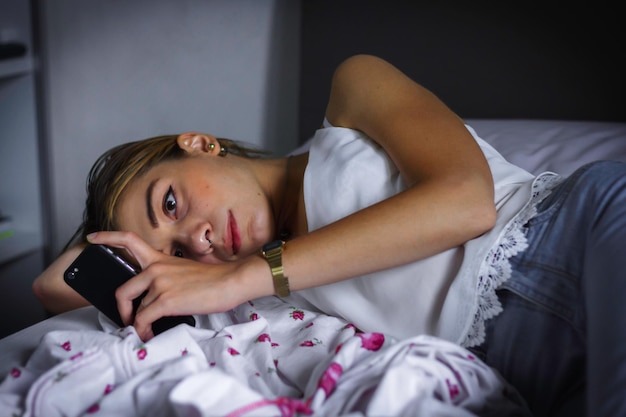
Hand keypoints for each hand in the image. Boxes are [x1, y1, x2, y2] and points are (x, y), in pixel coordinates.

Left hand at [87, 231, 268, 339]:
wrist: (232, 281)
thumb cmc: (214, 279)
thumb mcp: (185, 271)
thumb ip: (166, 278)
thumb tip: (157, 298)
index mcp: (160, 259)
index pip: (129, 239)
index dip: (107, 237)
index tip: (92, 238)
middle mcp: (155, 268)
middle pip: (122, 289)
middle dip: (121, 310)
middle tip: (129, 319)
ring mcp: (159, 284)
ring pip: (135, 309)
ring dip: (138, 324)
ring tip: (147, 330)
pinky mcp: (165, 300)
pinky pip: (142, 320)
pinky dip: (143, 330)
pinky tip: (150, 333)